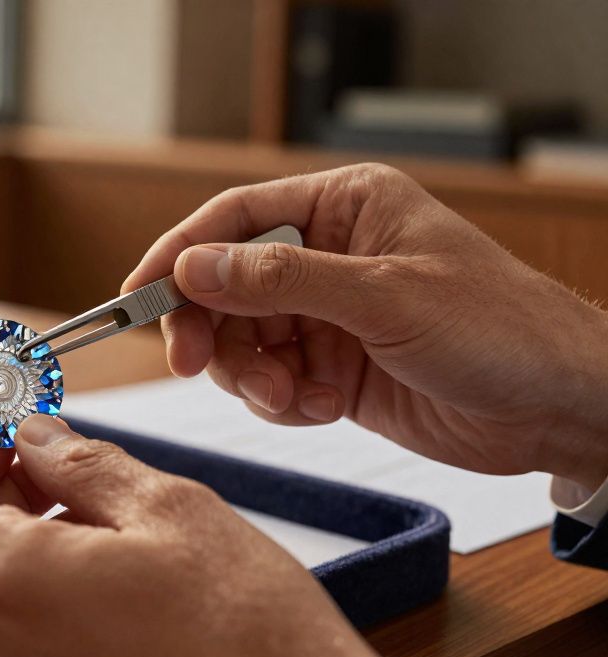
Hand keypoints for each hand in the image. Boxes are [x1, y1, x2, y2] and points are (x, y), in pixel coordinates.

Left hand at [0, 414, 378, 656]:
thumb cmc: (248, 628)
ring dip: (4, 548)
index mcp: (7, 584)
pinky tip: (90, 582)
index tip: (3, 432)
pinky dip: (23, 603)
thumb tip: (31, 435)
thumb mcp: (166, 508)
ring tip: (85, 524)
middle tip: (48, 468)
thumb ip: (77, 462)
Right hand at [124, 164, 607, 488]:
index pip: (235, 219)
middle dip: (212, 331)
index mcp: (343, 207)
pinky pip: (273, 383)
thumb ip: (281, 282)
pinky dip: (285, 403)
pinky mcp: (334, 368)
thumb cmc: (499, 329)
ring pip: (244, 341)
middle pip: (226, 286)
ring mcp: (329, 315)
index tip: (138, 297)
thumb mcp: (383, 297)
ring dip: (253, 377)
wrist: (558, 408)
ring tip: (293, 400)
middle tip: (197, 365)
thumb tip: (195, 266)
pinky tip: (325, 408)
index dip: (179, 256)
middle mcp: (328, 256)